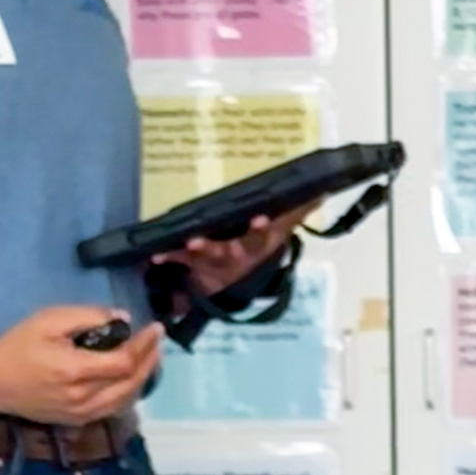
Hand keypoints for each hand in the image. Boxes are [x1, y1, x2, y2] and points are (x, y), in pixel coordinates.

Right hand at [0, 305, 161, 424]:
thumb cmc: (17, 346)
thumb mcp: (49, 320)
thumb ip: (87, 317)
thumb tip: (122, 318)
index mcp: (76, 371)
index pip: (125, 361)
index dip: (145, 345)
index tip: (156, 329)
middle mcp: (83, 398)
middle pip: (131, 383)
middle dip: (150, 361)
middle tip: (158, 343)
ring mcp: (80, 413)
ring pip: (125, 400)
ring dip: (143, 379)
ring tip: (151, 359)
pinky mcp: (76, 421)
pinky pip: (112, 409)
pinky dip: (128, 393)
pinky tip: (131, 379)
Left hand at [157, 207, 311, 300]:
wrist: (231, 284)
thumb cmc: (255, 247)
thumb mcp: (279, 231)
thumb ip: (298, 211)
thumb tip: (323, 190)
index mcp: (259, 245)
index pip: (264, 235)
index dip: (262, 228)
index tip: (260, 217)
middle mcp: (237, 257)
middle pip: (230, 252)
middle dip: (213, 248)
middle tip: (198, 241)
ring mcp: (214, 263)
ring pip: (202, 257)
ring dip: (188, 252)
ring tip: (171, 247)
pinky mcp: (193, 264)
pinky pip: (178, 258)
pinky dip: (165, 255)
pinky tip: (152, 253)